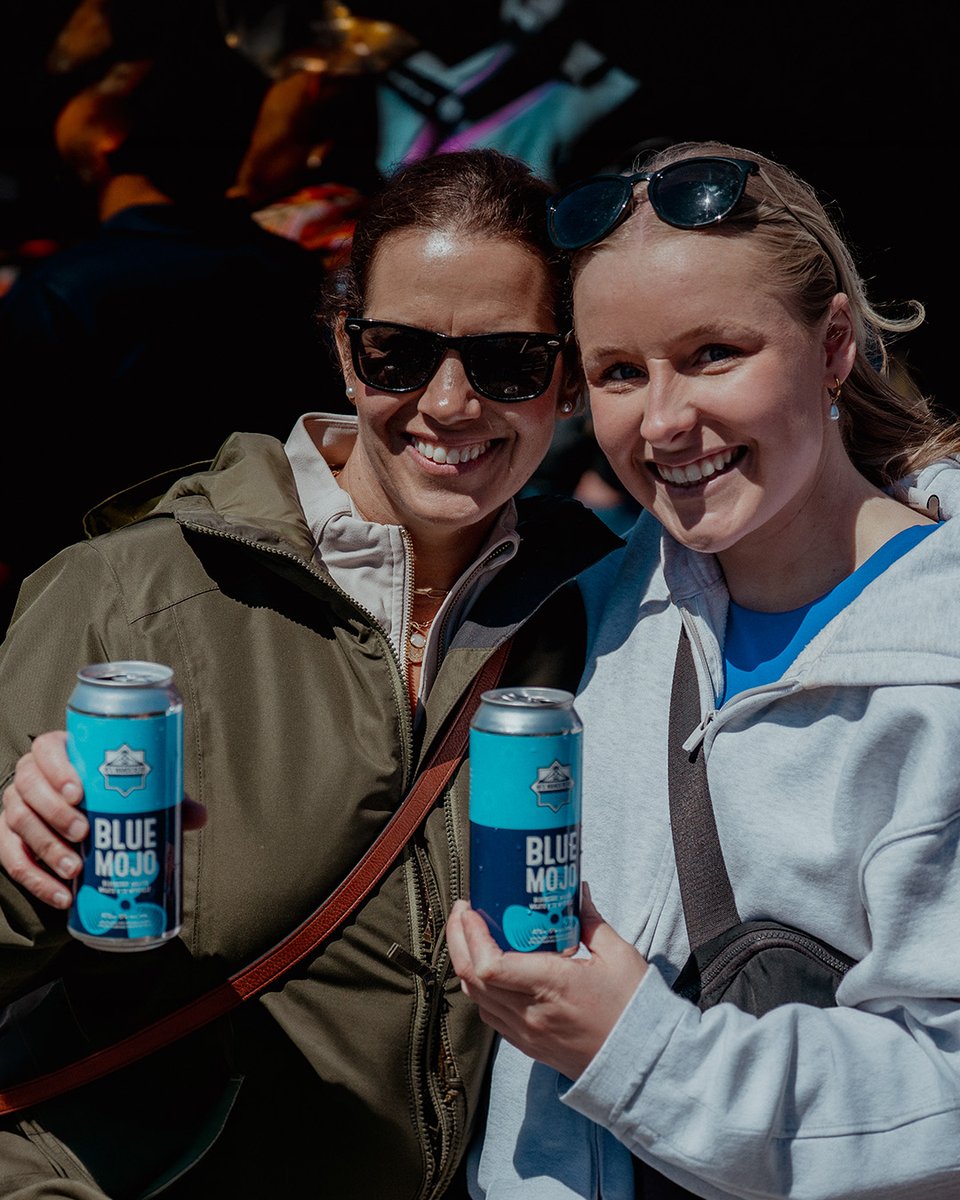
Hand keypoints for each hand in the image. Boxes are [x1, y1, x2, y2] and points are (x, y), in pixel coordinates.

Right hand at [1, 730, 206, 909]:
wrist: (70, 816)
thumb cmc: (104, 793)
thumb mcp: (127, 791)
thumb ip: (160, 799)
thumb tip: (199, 816)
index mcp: (56, 753)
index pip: (45, 749)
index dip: (57, 768)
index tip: (79, 792)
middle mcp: (29, 777)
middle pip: (29, 788)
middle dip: (55, 813)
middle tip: (83, 832)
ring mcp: (14, 809)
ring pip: (19, 823)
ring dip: (47, 849)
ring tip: (75, 869)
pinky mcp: (7, 841)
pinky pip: (13, 861)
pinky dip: (36, 880)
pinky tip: (62, 895)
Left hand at [446, 883, 647, 1078]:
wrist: (642, 1064)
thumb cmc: (633, 1008)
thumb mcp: (618, 956)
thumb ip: (590, 920)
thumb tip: (577, 890)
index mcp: (552, 986)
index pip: (490, 966)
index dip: (471, 936)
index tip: (471, 909)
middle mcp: (531, 1013)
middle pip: (473, 979)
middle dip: (458, 941)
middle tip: (464, 912)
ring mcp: (526, 1033)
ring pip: (477, 998)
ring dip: (466, 963)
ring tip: (471, 935)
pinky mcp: (528, 1045)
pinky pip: (491, 1015)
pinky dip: (480, 989)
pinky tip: (489, 969)